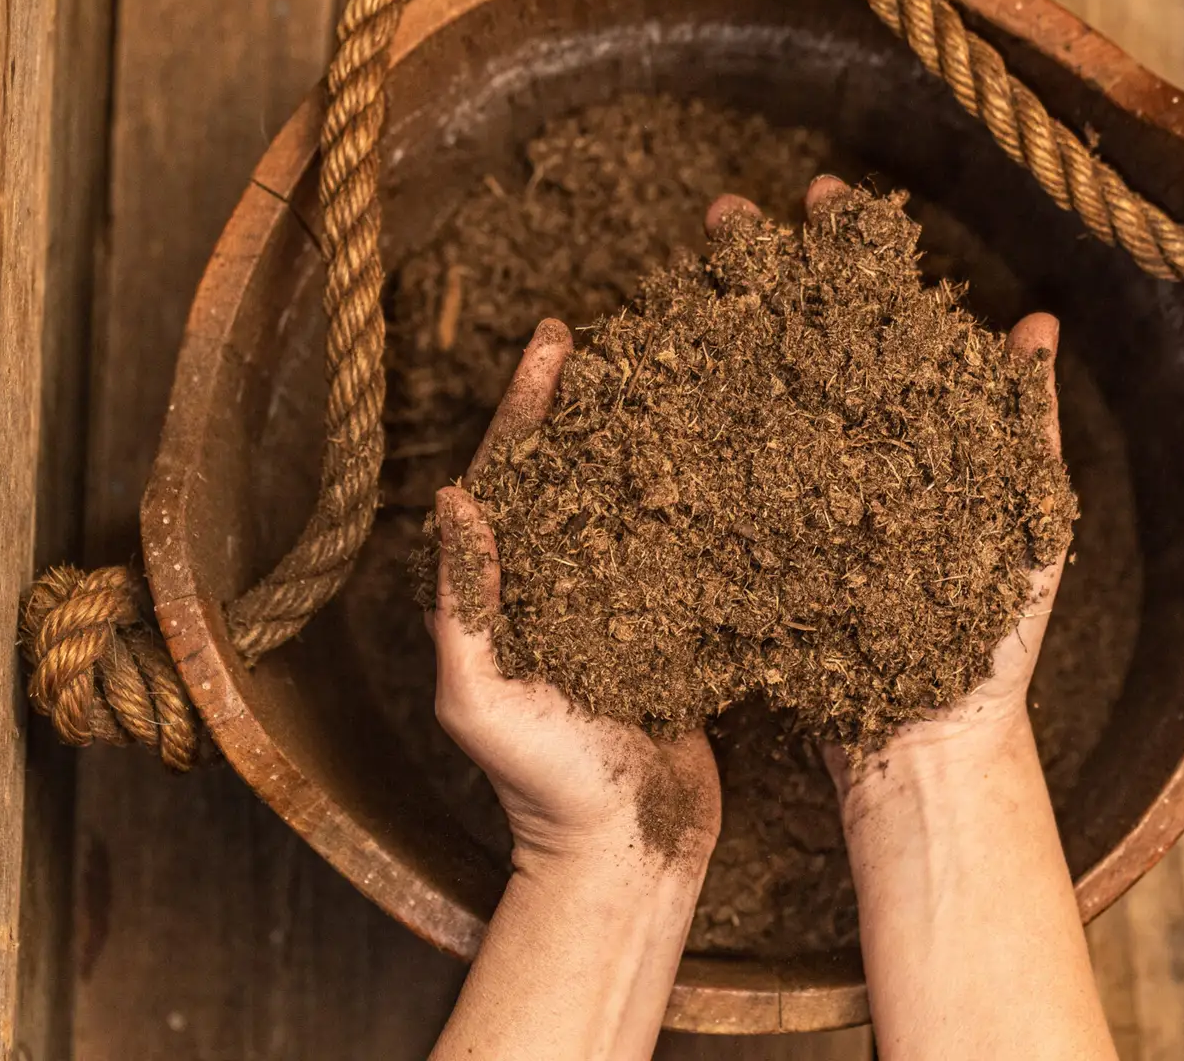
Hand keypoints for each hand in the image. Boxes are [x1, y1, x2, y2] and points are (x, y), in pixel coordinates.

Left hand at [428, 318, 720, 874]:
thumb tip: (454, 497)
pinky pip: (688, 548)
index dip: (532, 405)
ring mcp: (625, 600)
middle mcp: (565, 581)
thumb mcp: (483, 700)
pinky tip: (729, 459)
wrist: (626, 849)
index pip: (517, 473)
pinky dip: (701, 499)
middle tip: (617, 333)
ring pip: (636, 497)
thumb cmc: (541, 784)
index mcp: (509, 586)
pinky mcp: (679, 625)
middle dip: (592, 400)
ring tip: (675, 373)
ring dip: (649, 435)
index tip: (555, 340)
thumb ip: (465, 604)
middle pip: (578, 468)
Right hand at [708, 174, 1068, 776]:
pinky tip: (641, 392)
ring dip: (707, 337)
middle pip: (797, 345)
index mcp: (909, 439)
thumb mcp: (1024, 531)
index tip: (820, 198)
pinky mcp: (749, 558)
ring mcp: (792, 508)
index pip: (871, 324)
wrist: (922, 756)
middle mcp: (844, 462)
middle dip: (762, 275)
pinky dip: (677, 436)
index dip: (845, 258)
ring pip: (742, 402)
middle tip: (726, 218)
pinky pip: (709, 485)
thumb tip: (1037, 327)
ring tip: (671, 282)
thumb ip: (1023, 430)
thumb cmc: (988, 648)